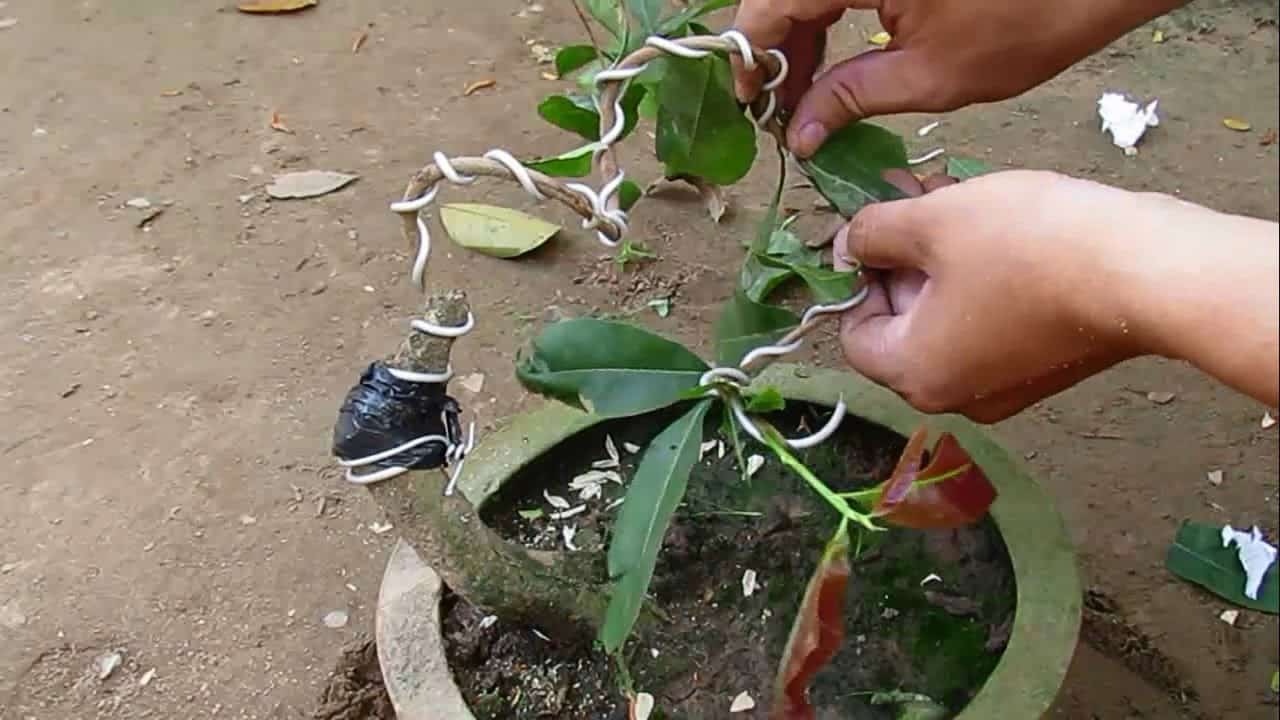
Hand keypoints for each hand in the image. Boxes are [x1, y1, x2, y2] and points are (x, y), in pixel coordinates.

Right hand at [733, 0, 1185, 156]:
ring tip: (809, 88)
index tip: (752, 102)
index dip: (752, 55)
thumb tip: (797, 132)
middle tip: (782, 104)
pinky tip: (841, 52)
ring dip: (805, 31)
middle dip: (779, 48)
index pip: (771, 5)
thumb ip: (849, 97)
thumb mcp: (928, 74)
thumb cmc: (1027, 23)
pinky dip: (836, 11)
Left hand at [834, 170, 1144, 422]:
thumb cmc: (1027, 246)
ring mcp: (1004, 388)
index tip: (874, 228)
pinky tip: (992, 226)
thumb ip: (873, 233)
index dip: (856, 276)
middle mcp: (955, 396)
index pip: (853, 332)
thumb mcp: (932, 222)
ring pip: (946, 318)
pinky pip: (989, 324)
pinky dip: (980, 280)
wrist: (1144, 272)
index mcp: (915, 375)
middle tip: (910, 196)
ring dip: (939, 259)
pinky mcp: (1044, 368)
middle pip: (900, 326)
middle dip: (900, 258)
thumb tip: (848, 245)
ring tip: (949, 196)